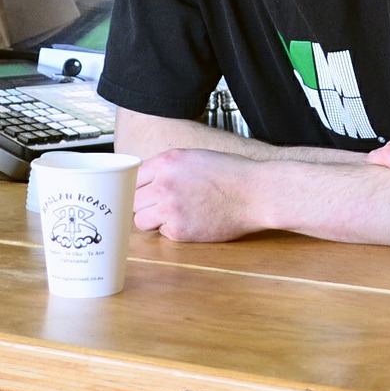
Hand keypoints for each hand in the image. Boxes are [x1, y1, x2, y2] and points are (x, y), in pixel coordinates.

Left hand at [132, 148, 258, 241]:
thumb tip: (147, 182)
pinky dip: (173, 230)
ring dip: (153, 219)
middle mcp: (163, 184)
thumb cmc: (232, 174)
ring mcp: (170, 208)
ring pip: (140, 220)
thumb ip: (168, 168)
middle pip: (132, 201)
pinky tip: (191, 221)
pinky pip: (162, 233)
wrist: (256, 193)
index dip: (141, 186)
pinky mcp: (179, 230)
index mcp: (167, 162)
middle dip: (145, 204)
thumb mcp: (195, 158)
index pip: (133, 178)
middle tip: (162, 205)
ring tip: (174, 214)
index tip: (146, 192)